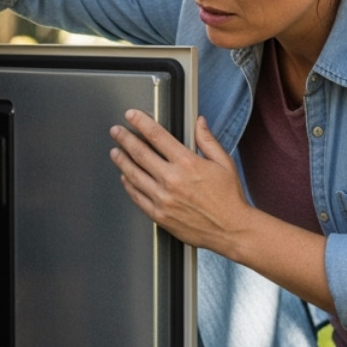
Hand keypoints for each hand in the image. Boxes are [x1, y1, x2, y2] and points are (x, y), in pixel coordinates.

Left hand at [109, 111, 250, 254]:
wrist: (232, 230)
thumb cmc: (229, 198)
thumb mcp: (224, 163)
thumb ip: (207, 141)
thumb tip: (199, 123)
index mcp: (187, 163)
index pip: (157, 136)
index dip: (141, 123)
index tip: (131, 116)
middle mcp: (172, 179)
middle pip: (140, 153)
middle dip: (125, 139)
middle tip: (116, 132)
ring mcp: (163, 199)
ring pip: (134, 175)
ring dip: (122, 161)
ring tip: (115, 152)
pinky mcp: (160, 215)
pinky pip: (137, 197)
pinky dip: (129, 185)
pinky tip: (125, 177)